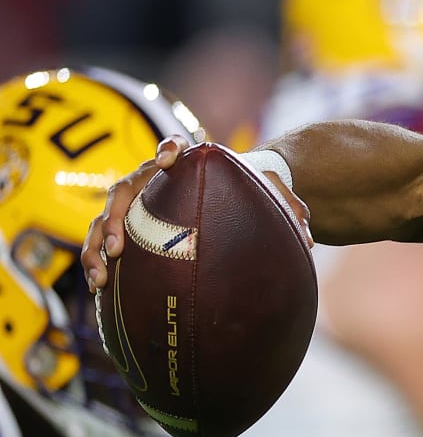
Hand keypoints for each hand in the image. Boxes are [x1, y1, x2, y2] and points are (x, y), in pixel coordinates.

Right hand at [82, 138, 310, 290]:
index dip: (168, 149)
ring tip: (102, 276)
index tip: (169, 159)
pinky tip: (101, 287)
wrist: (226, 201)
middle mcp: (151, 183)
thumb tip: (310, 240)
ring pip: (104, 220)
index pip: (173, 149)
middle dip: (114, 217)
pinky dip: (99, 262)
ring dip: (97, 245)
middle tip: (118, 246)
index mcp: (186, 167)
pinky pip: (104, 244)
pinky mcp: (128, 231)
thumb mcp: (269, 196)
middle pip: (124, 191)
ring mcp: (135, 207)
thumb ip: (288, 208)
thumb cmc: (246, 194)